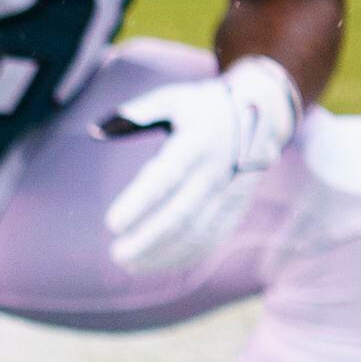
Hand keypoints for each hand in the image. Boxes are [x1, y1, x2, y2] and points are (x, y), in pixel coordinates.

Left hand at [98, 54, 299, 272]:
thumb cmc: (204, 106)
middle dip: (148, 240)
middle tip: (116, 254)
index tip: (112, 223)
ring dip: (163, 254)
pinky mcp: (236, 206)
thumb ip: (137, 112)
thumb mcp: (174, 98)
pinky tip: (159, 264)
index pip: (165, 178)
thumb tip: (95, 130)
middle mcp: (216, 170)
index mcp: (197, 142)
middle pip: (180, 215)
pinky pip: (213, 238)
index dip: (139, 203)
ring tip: (130, 264)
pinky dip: (186, 255)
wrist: (265, 111)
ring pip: (196, 233)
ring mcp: (229, 191)